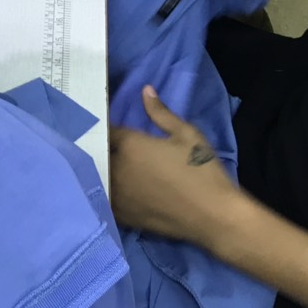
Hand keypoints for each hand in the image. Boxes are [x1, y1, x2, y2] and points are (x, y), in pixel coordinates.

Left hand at [109, 87, 247, 248]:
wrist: (213, 217)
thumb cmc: (202, 172)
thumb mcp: (186, 134)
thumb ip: (161, 113)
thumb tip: (145, 90)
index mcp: (130, 145)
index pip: (106, 130)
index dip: (105, 126)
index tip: (101, 123)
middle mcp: (116, 169)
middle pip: (95, 154)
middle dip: (96, 147)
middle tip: (97, 143)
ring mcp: (116, 194)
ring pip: (95, 176)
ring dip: (95, 168)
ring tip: (97, 164)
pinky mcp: (121, 215)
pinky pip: (101, 198)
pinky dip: (100, 191)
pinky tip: (106, 188)